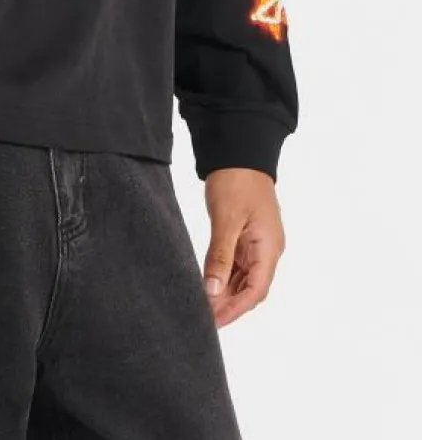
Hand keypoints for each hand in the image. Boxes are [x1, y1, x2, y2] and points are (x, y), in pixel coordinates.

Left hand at [201, 167, 285, 327]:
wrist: (239, 151)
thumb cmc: (236, 181)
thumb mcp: (226, 219)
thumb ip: (220, 256)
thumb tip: (212, 291)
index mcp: (269, 247)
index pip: (256, 290)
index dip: (235, 309)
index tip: (214, 321)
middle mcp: (268, 249)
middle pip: (251, 288)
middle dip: (229, 304)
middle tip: (203, 317)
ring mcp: (258, 243)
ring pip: (243, 278)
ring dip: (225, 292)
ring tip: (202, 305)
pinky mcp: (246, 236)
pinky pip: (237, 264)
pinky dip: (223, 276)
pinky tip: (208, 284)